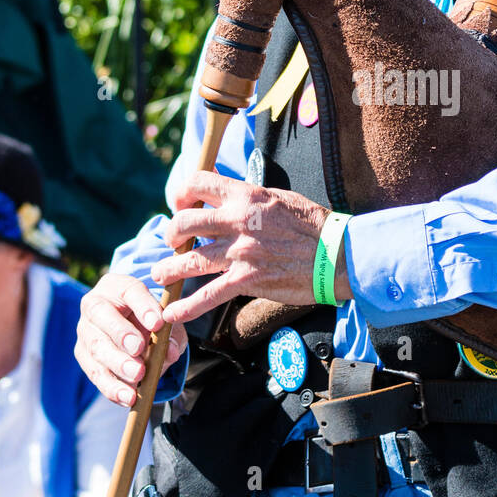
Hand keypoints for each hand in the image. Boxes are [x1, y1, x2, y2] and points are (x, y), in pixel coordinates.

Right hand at [75, 272, 187, 407]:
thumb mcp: (164, 319)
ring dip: (117, 363)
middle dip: (122, 334)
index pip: (130, 290)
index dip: (144, 306)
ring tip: (138, 376)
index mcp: (118, 286)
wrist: (127, 323)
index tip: (157, 323)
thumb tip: (170, 352)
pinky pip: (94, 371)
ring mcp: (85, 330)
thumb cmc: (148, 317)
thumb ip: (170, 332)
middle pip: (102, 316)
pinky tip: (128, 396)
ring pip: (95, 346)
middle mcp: (95, 304)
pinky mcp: (82, 354)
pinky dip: (112, 386)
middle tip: (140, 350)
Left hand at [150, 173, 352, 325]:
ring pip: (190, 260)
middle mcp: (238, 221)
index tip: (180, 204)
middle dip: (171, 233)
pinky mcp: (247, 280)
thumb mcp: (279, 198)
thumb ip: (251, 198)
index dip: (181, 193)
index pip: (198, 182)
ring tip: (159, 275)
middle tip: (171, 242)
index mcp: (246, 196)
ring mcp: (240, 252)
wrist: (337, 254)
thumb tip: (232, 197)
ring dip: (169, 269)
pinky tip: (171, 313)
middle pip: (185, 222)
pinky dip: (186, 307)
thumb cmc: (313, 225)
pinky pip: (208, 295)